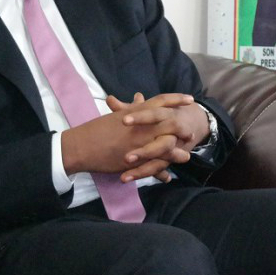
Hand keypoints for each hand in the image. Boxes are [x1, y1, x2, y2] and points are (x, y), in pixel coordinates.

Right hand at [60, 93, 195, 177]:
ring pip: (165, 147)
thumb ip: (132, 107)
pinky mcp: (134, 160)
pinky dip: (160, 172)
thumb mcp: (117, 115)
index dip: (177, 100)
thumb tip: (140, 97)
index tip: (190, 100)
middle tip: (192, 132)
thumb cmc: (97, 128)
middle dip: (182, 128)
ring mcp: (139, 143)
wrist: (82, 145)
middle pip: (169, 124)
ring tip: (187, 157)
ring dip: (176, 153)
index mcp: (137, 113)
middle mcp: (141, 126)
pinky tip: (167, 177)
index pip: (161, 102)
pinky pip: (152, 166)